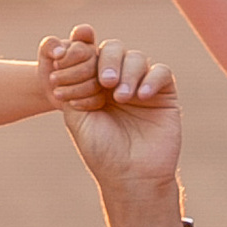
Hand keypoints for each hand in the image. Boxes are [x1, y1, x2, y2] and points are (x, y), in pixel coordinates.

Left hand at [42, 25, 183, 207]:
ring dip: (127, 73)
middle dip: (107, 60)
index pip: (90, 54)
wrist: (131, 177)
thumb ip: (72, 86)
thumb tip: (62, 54)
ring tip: (121, 97)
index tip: (76, 61)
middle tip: (104, 81)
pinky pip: (161, 72)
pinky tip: (141, 97)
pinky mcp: (164, 94)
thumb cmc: (102, 152)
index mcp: (95, 85)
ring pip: (136, 58)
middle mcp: (118, 82)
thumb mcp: (77, 118)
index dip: (82, 51)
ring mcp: (142, 86)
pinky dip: (151, 79)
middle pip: (113, 49)